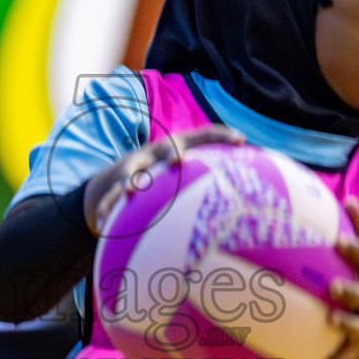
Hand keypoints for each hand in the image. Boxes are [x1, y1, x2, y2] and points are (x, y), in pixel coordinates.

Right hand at [82, 126, 243, 234]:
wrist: (112, 184)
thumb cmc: (161, 184)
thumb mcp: (181, 177)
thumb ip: (210, 183)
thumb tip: (256, 203)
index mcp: (178, 149)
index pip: (203, 136)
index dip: (220, 135)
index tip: (240, 139)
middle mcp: (156, 155)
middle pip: (168, 147)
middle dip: (174, 152)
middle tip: (179, 160)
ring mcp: (134, 169)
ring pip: (132, 171)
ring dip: (131, 179)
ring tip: (131, 190)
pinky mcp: (114, 187)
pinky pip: (110, 199)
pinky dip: (106, 209)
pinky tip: (103, 223)